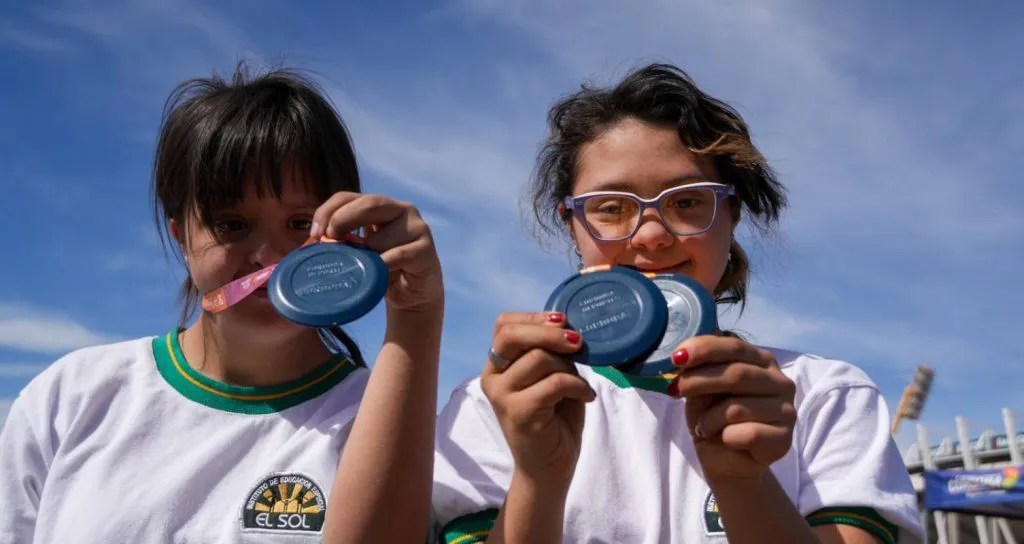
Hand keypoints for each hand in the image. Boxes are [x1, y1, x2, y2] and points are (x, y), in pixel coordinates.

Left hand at [311, 192, 442, 313]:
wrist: (414, 296)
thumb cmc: (382, 271)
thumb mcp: (358, 252)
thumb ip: (342, 241)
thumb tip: (311, 243)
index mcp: (379, 207)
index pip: (348, 197)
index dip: (327, 210)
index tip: (315, 233)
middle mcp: (401, 210)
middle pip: (369, 203)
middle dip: (343, 220)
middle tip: (331, 241)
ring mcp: (416, 227)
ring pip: (381, 237)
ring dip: (368, 257)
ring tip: (367, 271)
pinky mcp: (426, 249)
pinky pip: (398, 256)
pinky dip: (383, 267)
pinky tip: (380, 277)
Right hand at [480, 312, 595, 485]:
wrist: (549, 469)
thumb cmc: (554, 421)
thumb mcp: (552, 377)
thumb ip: (552, 354)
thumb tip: (570, 328)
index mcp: (498, 366)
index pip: (503, 325)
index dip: (533, 317)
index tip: (563, 321)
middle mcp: (492, 378)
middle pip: (510, 335)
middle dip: (548, 331)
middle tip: (577, 341)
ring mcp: (502, 395)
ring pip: (538, 358)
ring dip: (569, 367)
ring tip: (581, 384)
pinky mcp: (518, 412)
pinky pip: (554, 383)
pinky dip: (577, 386)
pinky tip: (585, 397)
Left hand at [667, 335, 795, 482]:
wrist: (726, 461)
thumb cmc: (714, 419)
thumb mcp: (701, 390)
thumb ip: (699, 371)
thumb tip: (682, 357)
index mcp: (761, 361)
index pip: (734, 347)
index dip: (704, 349)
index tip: (677, 358)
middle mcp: (780, 381)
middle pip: (737, 374)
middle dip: (699, 380)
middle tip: (675, 390)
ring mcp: (787, 409)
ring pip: (738, 408)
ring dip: (709, 418)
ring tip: (704, 426)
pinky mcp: (785, 438)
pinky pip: (748, 434)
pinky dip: (727, 438)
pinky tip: (725, 440)